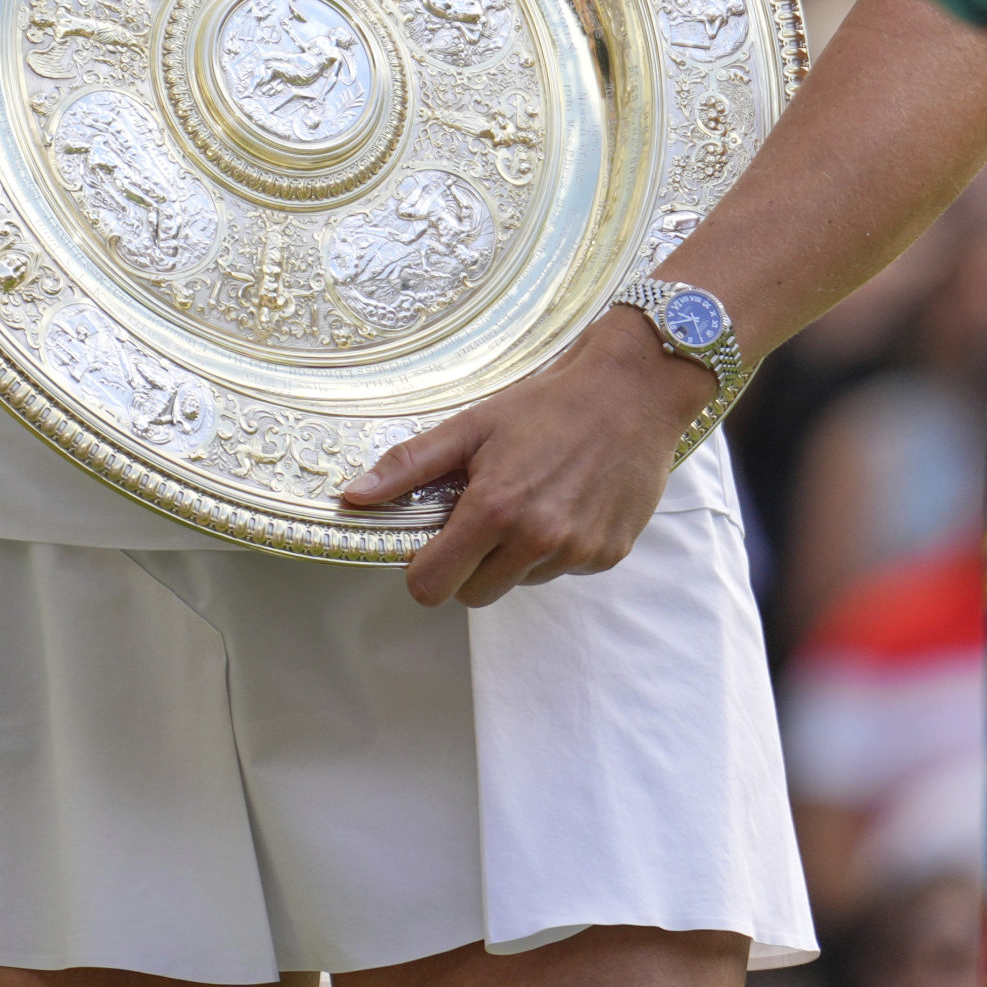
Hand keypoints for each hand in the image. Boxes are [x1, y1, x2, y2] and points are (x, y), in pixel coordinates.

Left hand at [342, 309, 709, 607]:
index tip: (434, 542)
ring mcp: (578, 552)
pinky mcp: (610, 555)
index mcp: (495, 511)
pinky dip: (558, 548)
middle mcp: (537, 540)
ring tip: (534, 499)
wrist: (632, 391)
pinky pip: (564, 570)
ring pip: (522, 583)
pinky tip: (567, 502)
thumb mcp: (472, 426)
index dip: (424, 569)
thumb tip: (354, 497)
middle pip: (476, 596)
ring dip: (517, 556)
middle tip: (484, 517)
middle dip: (470, 566)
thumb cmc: (549, 404)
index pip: (432, 587)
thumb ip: (410, 466)